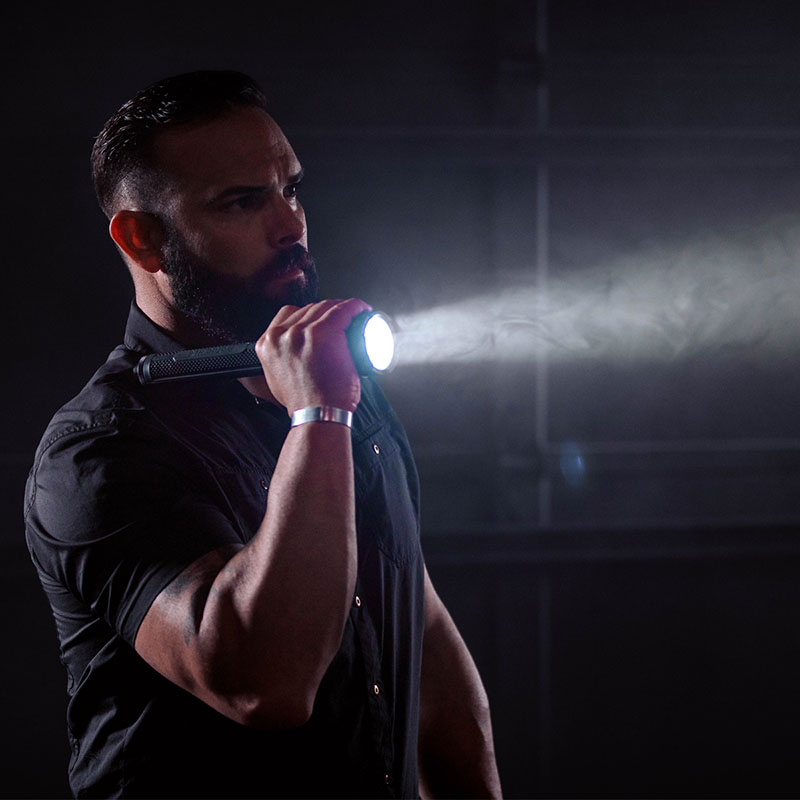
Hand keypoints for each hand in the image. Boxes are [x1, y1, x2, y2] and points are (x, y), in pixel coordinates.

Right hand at [254, 299, 371, 413]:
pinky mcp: (325, 333)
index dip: (308, 313)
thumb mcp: (277, 378)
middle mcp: (282, 334)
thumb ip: (280, 360)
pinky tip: (362, 310)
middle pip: (309, 308)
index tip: (320, 318)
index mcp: (267, 343)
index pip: (289, 313)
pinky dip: (356, 307)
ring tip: (353, 316)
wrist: (317, 415)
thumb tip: (290, 355)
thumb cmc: (304, 402)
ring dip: (341, 309)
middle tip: (341, 320)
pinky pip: (344, 310)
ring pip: (326, 307)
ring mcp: (303, 332)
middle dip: (327, 311)